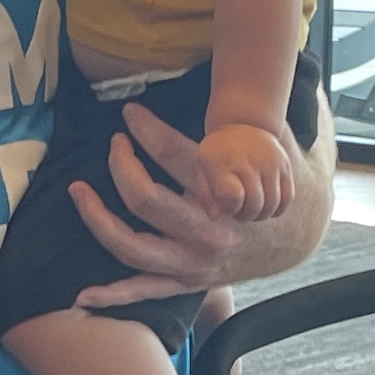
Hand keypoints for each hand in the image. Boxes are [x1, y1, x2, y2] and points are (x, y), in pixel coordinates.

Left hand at [64, 97, 254, 306]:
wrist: (294, 239)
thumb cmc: (272, 186)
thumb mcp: (269, 149)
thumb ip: (246, 121)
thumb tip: (239, 77)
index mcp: (229, 197)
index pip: (176, 157)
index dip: (147, 130)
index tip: (129, 114)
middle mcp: (209, 234)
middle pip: (146, 200)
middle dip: (121, 167)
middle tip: (114, 145)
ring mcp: (195, 264)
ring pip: (132, 247)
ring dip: (98, 219)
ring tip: (79, 191)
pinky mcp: (187, 282)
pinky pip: (144, 292)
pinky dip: (113, 297)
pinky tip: (82, 296)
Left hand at [191, 117, 301, 223]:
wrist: (242, 124)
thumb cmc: (218, 154)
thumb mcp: (202, 169)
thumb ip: (206, 196)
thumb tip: (216, 217)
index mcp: (224, 163)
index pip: (233, 196)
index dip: (230, 208)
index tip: (225, 204)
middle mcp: (250, 162)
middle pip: (255, 205)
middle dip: (244, 215)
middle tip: (237, 210)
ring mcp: (271, 163)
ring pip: (272, 205)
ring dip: (260, 215)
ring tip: (250, 208)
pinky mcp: (285, 165)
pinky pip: (287, 198)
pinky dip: (278, 209)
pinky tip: (266, 205)